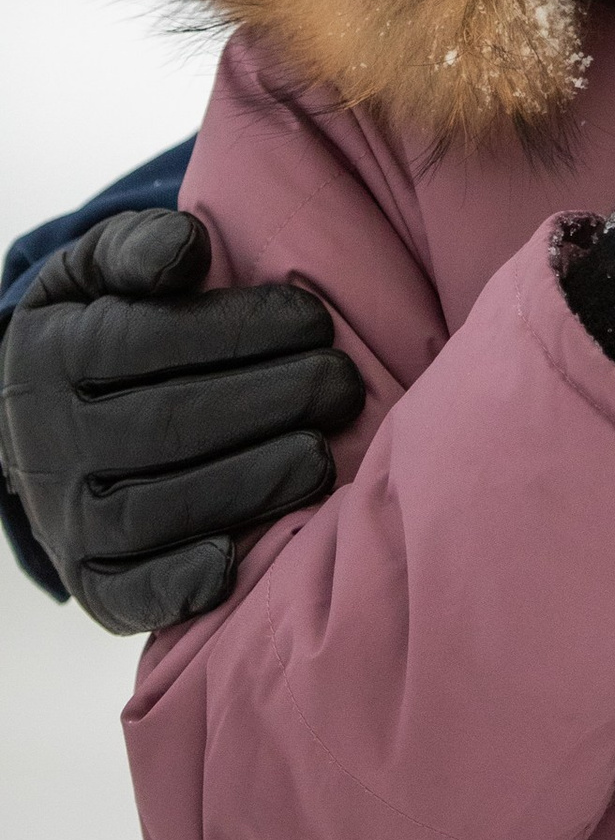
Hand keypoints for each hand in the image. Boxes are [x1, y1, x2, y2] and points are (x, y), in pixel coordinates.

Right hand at [0, 210, 363, 635]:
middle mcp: (51, 442)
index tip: (316, 319)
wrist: (48, 425)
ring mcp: (67, 517)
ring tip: (321, 456)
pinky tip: (236, 560)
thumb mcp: (99, 272)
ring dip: (250, 484)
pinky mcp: (90, 579)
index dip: (240, 329)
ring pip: (158, 510)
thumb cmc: (105, 327)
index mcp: (52, 355)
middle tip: (341, 385)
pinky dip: (179, 585)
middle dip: (268, 402)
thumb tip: (187, 247)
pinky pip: (129, 594)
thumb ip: (136, 245)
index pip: (148, 339)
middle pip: (166, 425)